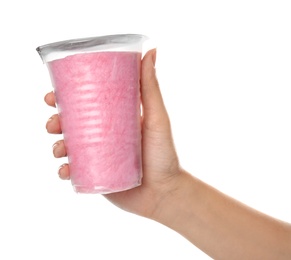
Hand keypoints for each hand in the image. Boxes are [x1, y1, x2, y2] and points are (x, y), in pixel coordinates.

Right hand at [45, 49, 180, 217]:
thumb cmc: (164, 154)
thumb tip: (151, 50)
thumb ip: (151, 87)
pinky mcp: (96, 175)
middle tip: (53, 122)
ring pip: (69, 147)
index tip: (54, 94)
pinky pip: (74, 172)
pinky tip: (65, 170)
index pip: (86, 105)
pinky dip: (65, 170)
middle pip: (72, 125)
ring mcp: (98, 156)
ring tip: (60, 147)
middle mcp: (104, 136)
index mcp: (114, 119)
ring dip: (57, 144)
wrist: (165, 192)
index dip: (66, 98)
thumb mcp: (158, 117)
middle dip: (56, 121)